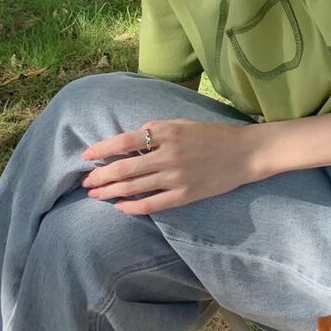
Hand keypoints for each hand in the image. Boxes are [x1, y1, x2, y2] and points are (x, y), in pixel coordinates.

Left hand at [81, 119, 255, 214]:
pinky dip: (132, 207)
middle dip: (100, 176)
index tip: (86, 155)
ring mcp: (176, 176)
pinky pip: (151, 204)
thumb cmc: (213, 134)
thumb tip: (131, 138)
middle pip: (124, 167)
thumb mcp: (184, 122)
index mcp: (168, 131)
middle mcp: (169, 153)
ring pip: (133, 187)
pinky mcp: (185, 195)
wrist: (245, 152)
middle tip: (85, 182)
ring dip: (110, 192)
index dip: (102, 149)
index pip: (125, 141)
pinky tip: (120, 207)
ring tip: (96, 194)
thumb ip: (158, 128)